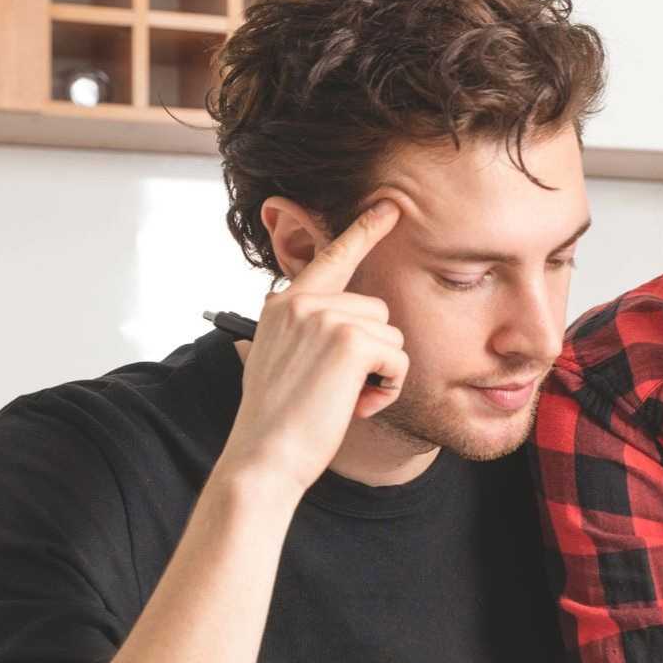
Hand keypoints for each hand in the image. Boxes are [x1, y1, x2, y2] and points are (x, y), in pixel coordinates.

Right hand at [217, 200, 406, 496]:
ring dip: (381, 374)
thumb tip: (334, 322)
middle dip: (374, 355)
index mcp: (283, 304)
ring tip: (344, 399)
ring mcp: (324, 316)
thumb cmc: (277, 421)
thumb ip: (304, 332)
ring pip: (391, 335)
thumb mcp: (279, 361)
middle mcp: (302, 301)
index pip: (329, 256)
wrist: (264, 456)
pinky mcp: (350, 340)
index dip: (362, 230)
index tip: (388, 206)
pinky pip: (398, 359)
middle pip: (377, 311)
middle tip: (340, 391)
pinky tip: (356, 405)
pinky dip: (387, 388)